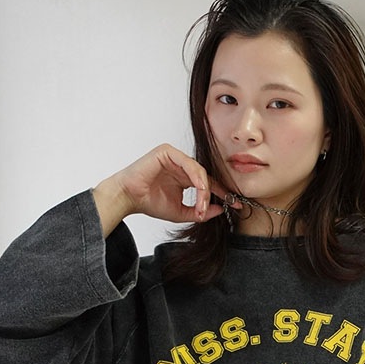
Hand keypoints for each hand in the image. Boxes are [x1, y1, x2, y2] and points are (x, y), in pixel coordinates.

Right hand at [92, 144, 239, 236]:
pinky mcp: (167, 152)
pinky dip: (197, 179)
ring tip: (203, 206)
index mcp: (184, 177)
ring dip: (205, 190)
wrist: (128, 198)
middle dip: (219, 191)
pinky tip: (200, 191)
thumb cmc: (149, 202)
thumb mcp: (181, 212)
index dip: (222, 193)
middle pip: (207, 176)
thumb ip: (200, 212)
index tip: (236, 204)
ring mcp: (174, 157)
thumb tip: (219, 210)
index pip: (208, 183)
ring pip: (199, 171)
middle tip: (227, 203)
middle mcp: (181, 165)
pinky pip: (189, 164)